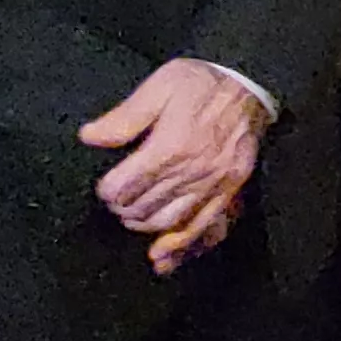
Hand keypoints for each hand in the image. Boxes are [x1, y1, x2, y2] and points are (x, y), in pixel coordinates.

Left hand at [81, 60, 268, 275]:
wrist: (251, 84)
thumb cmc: (201, 82)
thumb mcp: (159, 86)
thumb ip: (124, 117)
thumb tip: (89, 137)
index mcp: (170, 146)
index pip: (126, 186)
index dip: (108, 190)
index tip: (106, 186)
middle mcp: (192, 171)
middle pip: (144, 208)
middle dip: (124, 209)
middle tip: (118, 202)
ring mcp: (214, 184)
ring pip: (170, 222)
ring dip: (147, 227)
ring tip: (136, 219)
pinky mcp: (231, 190)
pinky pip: (205, 228)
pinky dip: (182, 246)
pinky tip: (164, 258)